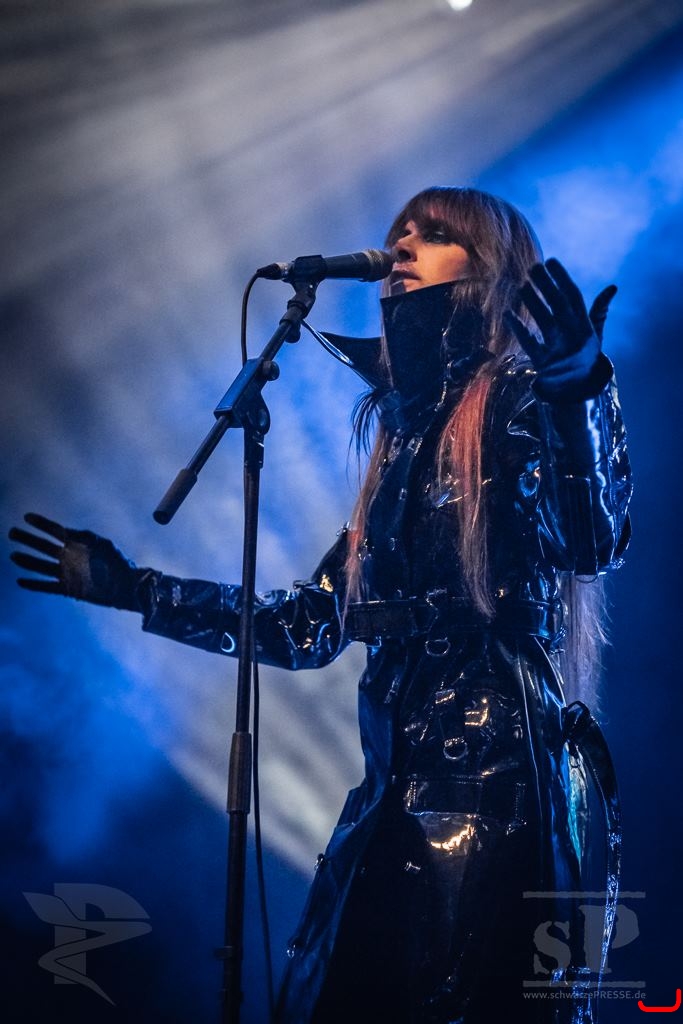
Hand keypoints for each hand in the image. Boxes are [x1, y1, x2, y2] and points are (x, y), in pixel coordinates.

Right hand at [9, 513, 143, 610]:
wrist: (127, 586)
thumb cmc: (118, 562)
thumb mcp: (103, 544)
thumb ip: (84, 537)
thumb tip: (66, 532)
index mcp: (76, 544)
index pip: (55, 531)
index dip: (41, 523)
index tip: (27, 517)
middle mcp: (68, 558)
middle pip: (43, 547)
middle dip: (28, 539)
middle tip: (12, 532)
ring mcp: (67, 574)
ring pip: (41, 566)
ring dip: (27, 561)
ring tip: (13, 556)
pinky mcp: (68, 589)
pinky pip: (47, 587)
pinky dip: (34, 584)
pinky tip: (20, 580)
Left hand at [504, 258, 616, 395]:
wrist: (579, 391)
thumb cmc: (585, 356)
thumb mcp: (595, 334)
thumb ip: (600, 312)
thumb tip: (613, 288)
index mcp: (586, 327)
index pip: (574, 297)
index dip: (562, 279)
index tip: (551, 261)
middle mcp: (574, 337)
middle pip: (559, 306)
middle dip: (547, 286)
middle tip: (533, 267)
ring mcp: (559, 350)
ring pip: (544, 322)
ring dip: (533, 303)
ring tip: (522, 285)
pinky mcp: (544, 364)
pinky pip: (529, 344)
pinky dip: (518, 329)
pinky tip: (507, 314)